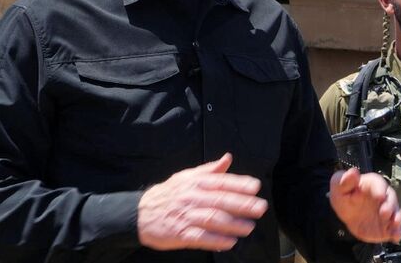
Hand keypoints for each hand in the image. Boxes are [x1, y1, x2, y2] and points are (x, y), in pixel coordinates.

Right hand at [137, 153, 267, 250]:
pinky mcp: (179, 234)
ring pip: (212, 219)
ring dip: (233, 224)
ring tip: (249, 227)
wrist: (140, 213)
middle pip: (220, 201)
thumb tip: (228, 158)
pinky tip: (229, 242)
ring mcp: (185, 216)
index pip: (220, 182)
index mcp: (195, 182)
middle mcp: (192, 198)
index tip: (255, 187)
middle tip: (260, 208)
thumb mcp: (187, 176)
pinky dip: (216, 240)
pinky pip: (200, 238)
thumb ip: (209, 169)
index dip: (239, 183)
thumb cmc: (168, 194)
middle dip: (242, 204)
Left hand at [329, 168, 400, 243]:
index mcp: (372, 184)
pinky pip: (394, 228)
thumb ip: (345, 180)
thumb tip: (353, 172)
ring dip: (396, 219)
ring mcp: (386, 211)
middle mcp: (383, 197)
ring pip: (396, 213)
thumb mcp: (339, 186)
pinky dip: (397, 232)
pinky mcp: (387, 225)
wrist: (347, 213)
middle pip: (391, 199)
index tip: (380, 196)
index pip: (379, 184)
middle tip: (384, 213)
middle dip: (390, 206)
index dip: (380, 189)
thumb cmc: (345, 195)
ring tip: (394, 224)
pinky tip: (395, 236)